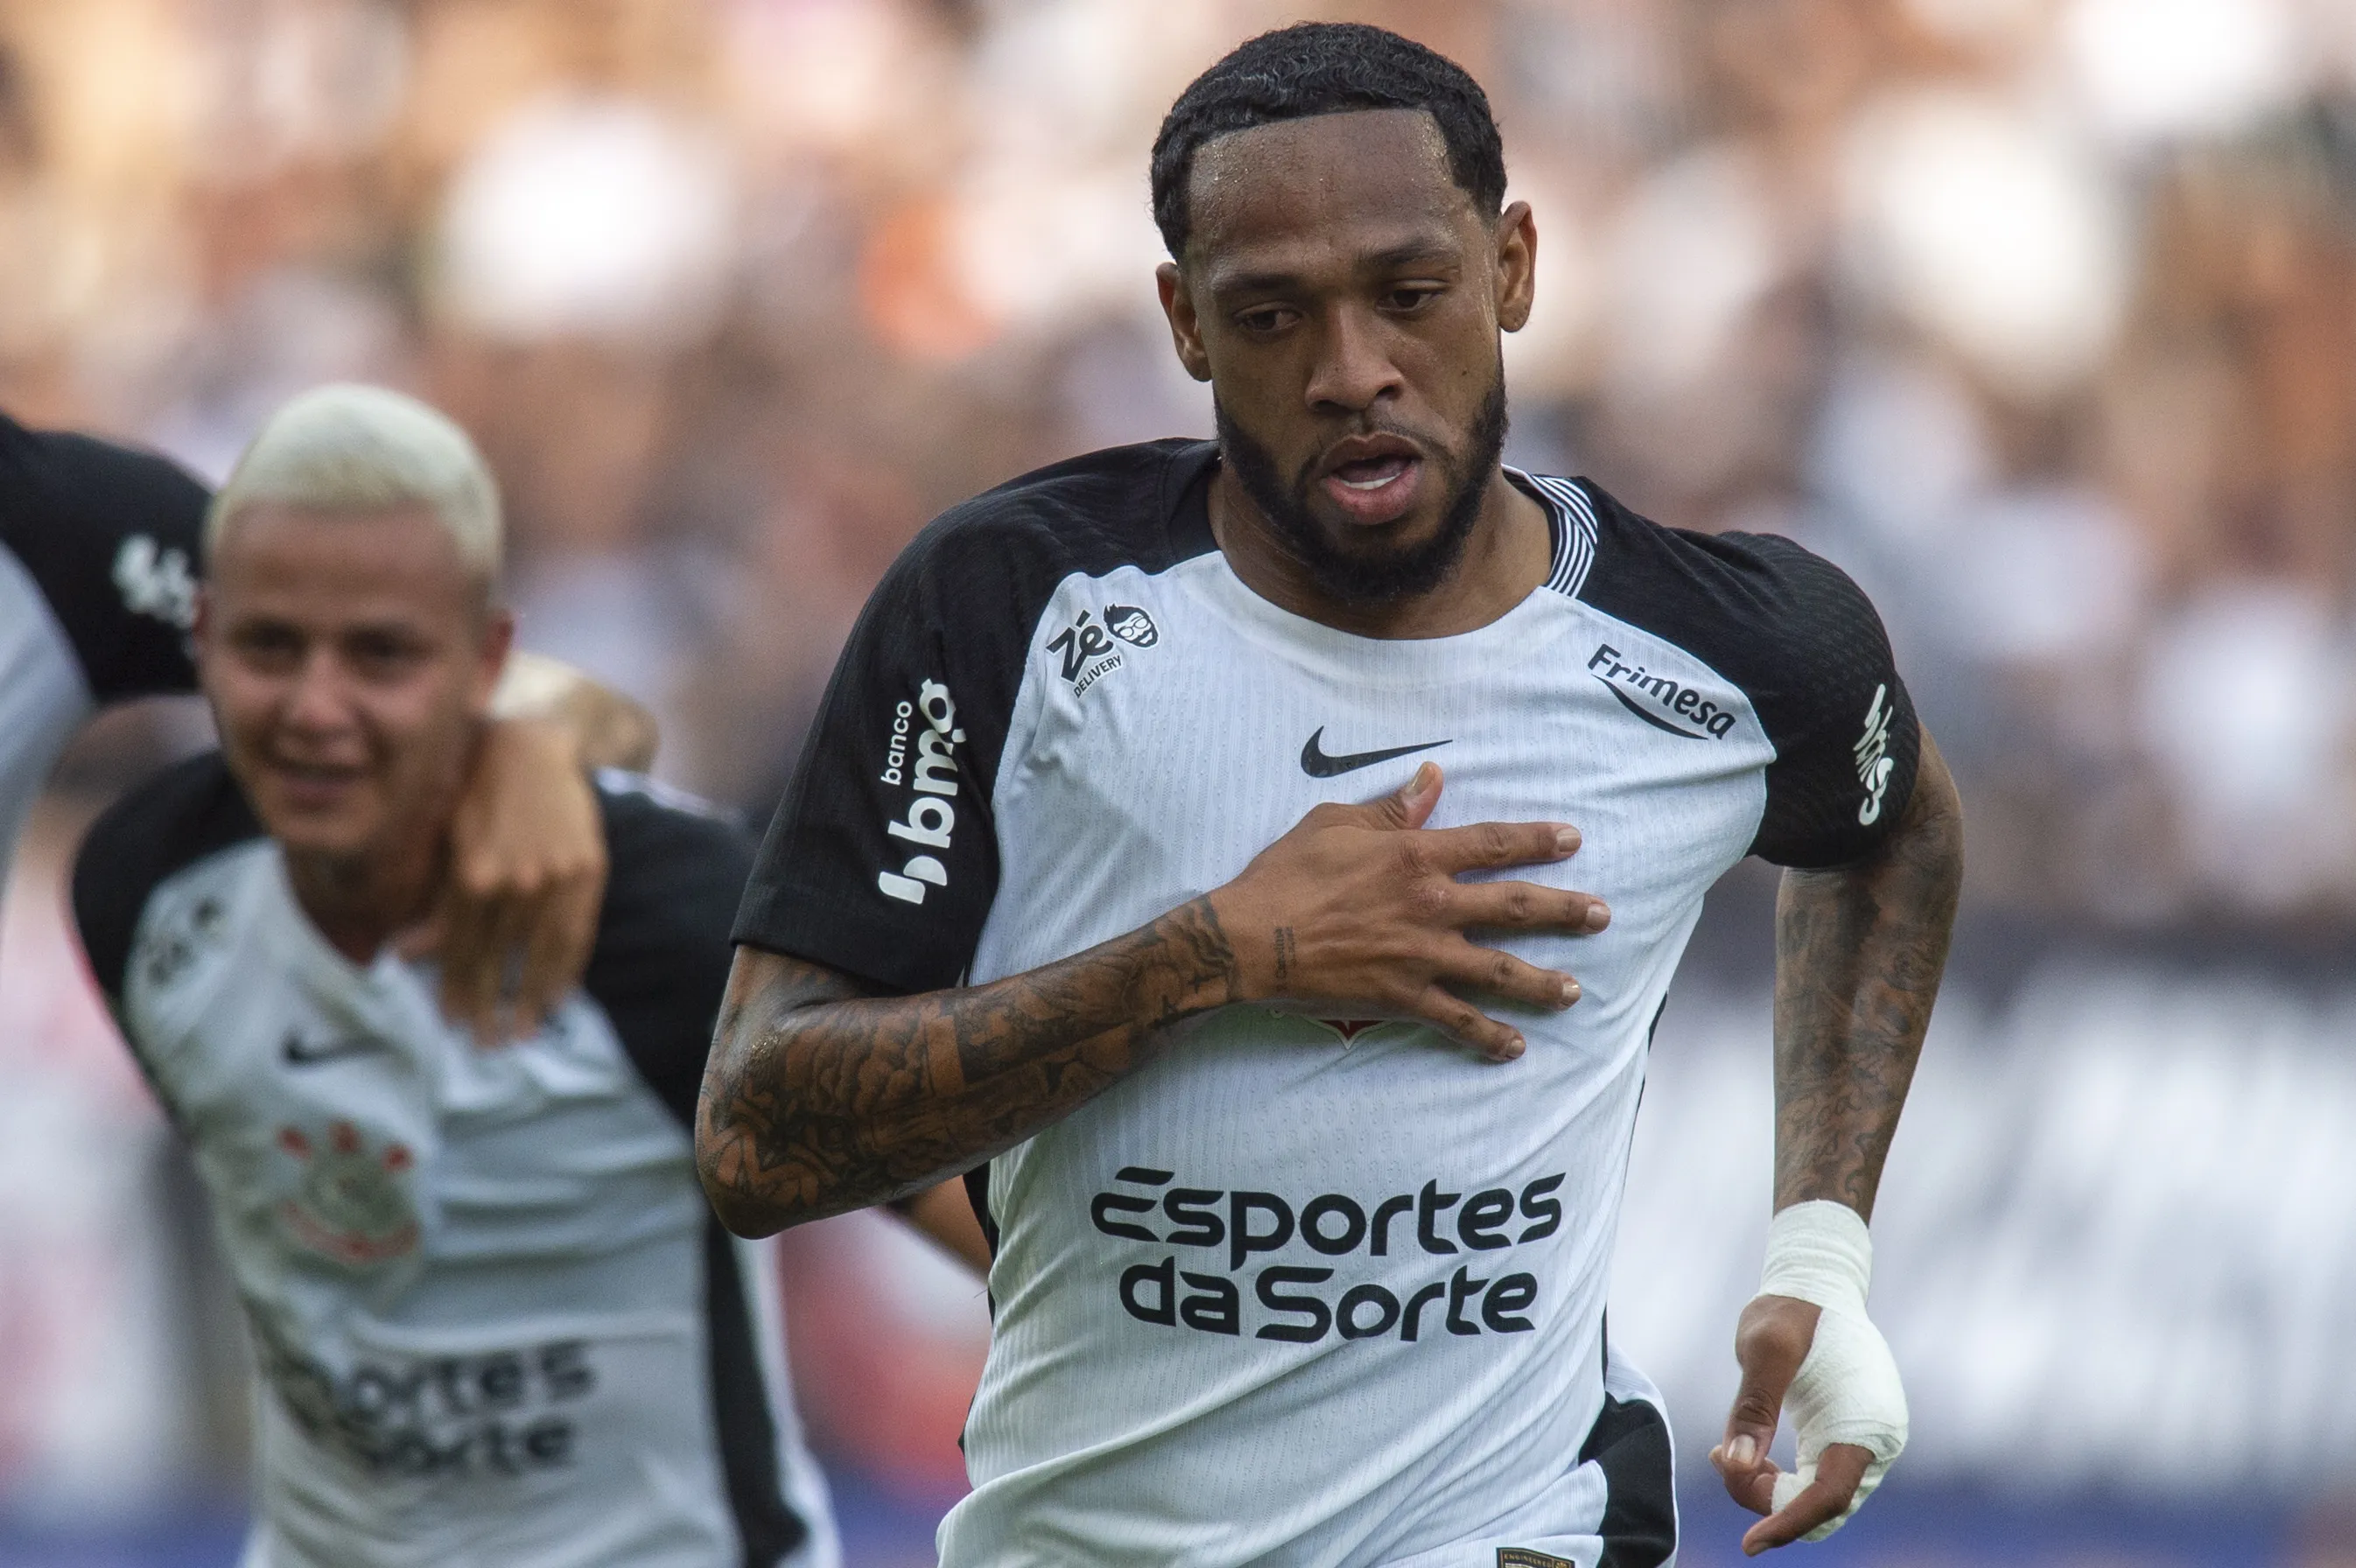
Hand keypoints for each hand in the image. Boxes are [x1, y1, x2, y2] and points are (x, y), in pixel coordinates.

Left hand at [408, 719, 606, 1042]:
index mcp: (472, 875)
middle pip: (499, 959)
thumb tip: (407, 953)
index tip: (451, 1022)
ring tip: (525, 1032)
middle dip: (490, 1006)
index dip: (455, 988)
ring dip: (531, 999)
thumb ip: (435, 902)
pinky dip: (568, 967)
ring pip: (541, 954)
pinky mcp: (589, 872)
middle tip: (486, 1044)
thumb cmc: (477, 794)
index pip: (461, 949)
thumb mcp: (445, 843)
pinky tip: (559, 994)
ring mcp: (557, 879)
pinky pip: (577, 933)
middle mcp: (515, 882)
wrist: (534, 750)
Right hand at [1207, 762, 1608, 1060]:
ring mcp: (1422, 956)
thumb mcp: (1335, 823)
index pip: (1493, 843)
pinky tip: (1515, 1046)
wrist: (1249, 938)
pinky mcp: (1403, 998)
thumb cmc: (1286, 874)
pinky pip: (1458, 1020)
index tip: (1572, 839)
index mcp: (1416, 856)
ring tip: (1574, 992)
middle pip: (1514, 907)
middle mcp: (1432, 905)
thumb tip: (1431, 778)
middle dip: (1564, 910)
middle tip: (1602, 915)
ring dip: (1542, 983)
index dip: (1537, 840)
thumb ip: (1392, 808)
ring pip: (1499, 971)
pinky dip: (1488, 1036)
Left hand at [1709, 1295, 1888, 1554]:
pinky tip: (1741, 1453)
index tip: (1749, 1545)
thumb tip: (1735, 1463)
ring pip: (1815, 1497)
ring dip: (1768, 1488)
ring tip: (1724, 1450)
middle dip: (1767, 1499)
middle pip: (1821, 1504)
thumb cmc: (1791, 1309)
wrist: (1817, 1283)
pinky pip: (1814, 1479)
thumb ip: (1752, 1408)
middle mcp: (1876, 1439)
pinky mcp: (1846, 1437)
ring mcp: (1864, 1440)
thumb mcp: (1764, 1349)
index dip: (1788, 1523)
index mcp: (1866, 1420)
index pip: (1829, 1496)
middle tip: (1719, 1459)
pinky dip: (1777, 1477)